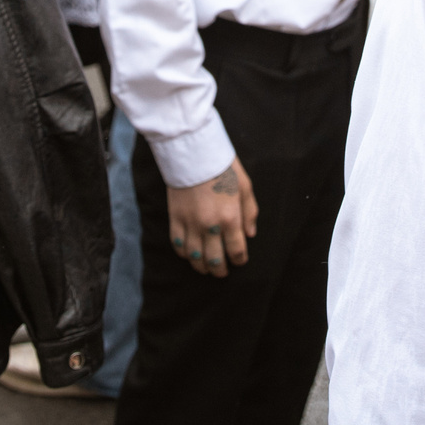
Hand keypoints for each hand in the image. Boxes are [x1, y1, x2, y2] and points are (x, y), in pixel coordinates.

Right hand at [166, 159, 256, 276]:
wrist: (194, 152)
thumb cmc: (223, 167)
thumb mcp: (245, 186)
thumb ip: (250, 212)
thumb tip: (250, 234)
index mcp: (231, 218)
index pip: (236, 251)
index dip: (239, 260)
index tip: (240, 261)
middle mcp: (210, 225)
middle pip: (215, 260)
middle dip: (220, 270)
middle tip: (222, 272)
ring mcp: (190, 223)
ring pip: (195, 257)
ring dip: (202, 266)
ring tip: (206, 268)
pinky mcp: (175, 218)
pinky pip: (178, 245)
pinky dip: (184, 253)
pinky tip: (190, 253)